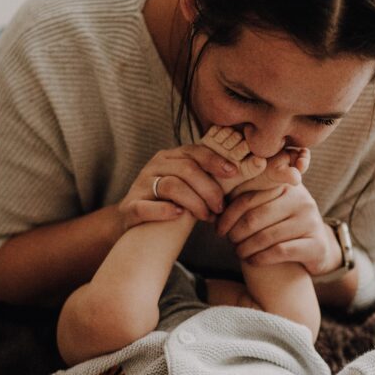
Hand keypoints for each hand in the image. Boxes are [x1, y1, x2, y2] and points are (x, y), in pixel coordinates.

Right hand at [117, 143, 239, 232]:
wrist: (135, 222)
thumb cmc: (171, 203)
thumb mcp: (189, 186)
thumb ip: (208, 178)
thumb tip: (245, 174)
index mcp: (170, 157)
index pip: (195, 152)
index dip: (215, 161)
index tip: (233, 173)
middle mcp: (154, 166)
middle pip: (186, 169)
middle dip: (209, 188)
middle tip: (220, 206)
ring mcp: (140, 186)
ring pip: (171, 186)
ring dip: (194, 201)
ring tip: (206, 216)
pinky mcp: (129, 207)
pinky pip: (145, 206)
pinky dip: (163, 210)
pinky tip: (178, 215)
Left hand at [215, 179, 342, 276]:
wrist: (317, 248)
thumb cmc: (284, 226)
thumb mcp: (270, 207)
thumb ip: (248, 202)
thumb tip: (213, 209)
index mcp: (286, 186)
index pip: (248, 197)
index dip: (229, 215)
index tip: (218, 230)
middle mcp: (301, 200)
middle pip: (255, 217)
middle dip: (236, 233)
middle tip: (229, 242)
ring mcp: (311, 222)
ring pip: (266, 236)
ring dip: (246, 248)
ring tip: (239, 253)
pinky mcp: (316, 245)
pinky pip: (280, 251)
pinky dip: (261, 258)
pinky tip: (253, 261)